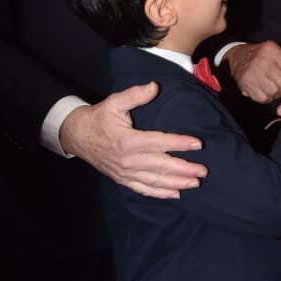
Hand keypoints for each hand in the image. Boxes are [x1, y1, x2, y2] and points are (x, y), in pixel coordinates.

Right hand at [59, 82, 206, 197]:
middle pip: (161, 166)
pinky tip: (176, 194)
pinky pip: (143, 189)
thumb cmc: (99, 118)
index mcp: (128, 141)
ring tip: (195, 183)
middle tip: (204, 170)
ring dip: (177, 183)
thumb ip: (135, 95)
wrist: (77, 136)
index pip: (160, 143)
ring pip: (155, 181)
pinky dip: (160, 193)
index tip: (198, 144)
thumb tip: (154, 86)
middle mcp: (128, 160)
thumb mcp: (114, 102)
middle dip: (184, 169)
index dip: (180, 143)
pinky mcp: (123, 179)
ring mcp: (125, 173)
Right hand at [225, 41, 280, 103]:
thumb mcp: (276, 52)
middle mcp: (262, 61)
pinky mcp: (246, 85)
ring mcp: (252, 73)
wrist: (237, 58)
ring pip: (274, 92)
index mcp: (271, 50)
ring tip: (275, 88)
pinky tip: (265, 90)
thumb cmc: (262, 57)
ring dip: (277, 94)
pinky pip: (263, 98)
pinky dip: (267, 97)